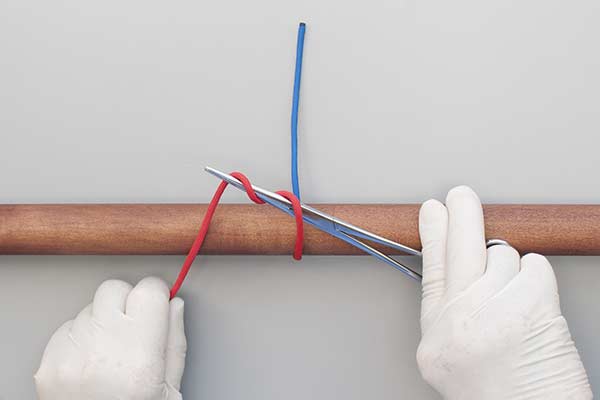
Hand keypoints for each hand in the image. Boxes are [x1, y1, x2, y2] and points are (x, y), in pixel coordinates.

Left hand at [35, 277, 186, 399]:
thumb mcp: (170, 390)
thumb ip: (175, 342)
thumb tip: (174, 305)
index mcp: (140, 358)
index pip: (148, 291)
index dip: (156, 295)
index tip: (157, 304)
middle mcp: (101, 352)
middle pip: (115, 289)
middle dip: (128, 302)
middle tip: (134, 327)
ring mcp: (70, 357)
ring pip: (89, 307)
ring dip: (103, 321)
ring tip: (112, 354)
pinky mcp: (49, 364)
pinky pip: (66, 328)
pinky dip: (81, 338)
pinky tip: (92, 362)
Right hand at [417, 186, 591, 399]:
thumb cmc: (499, 395)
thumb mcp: (453, 359)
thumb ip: (453, 312)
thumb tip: (463, 266)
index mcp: (437, 337)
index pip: (431, 272)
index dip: (432, 236)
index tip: (432, 211)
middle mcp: (459, 321)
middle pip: (458, 251)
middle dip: (461, 216)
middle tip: (461, 196)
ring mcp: (493, 311)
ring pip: (504, 257)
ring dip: (513, 271)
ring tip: (516, 306)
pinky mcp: (529, 305)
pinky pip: (534, 265)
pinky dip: (537, 278)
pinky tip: (534, 306)